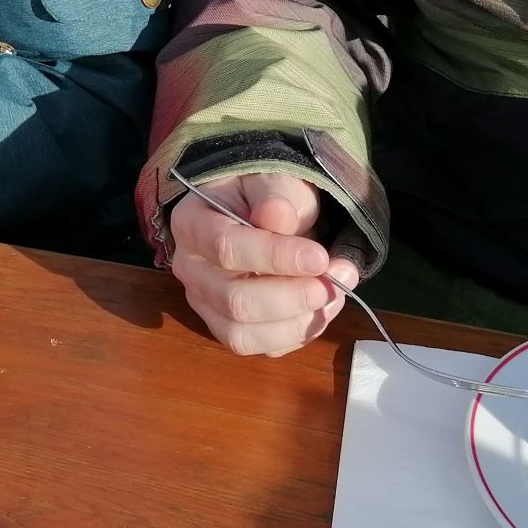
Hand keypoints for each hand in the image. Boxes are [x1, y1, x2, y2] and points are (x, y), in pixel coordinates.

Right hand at [167, 170, 358, 356]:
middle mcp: (191, 269)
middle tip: (336, 280)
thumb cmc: (265, 194)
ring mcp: (206, 304)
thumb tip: (277, 216)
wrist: (263, 212)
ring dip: (299, 322)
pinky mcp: (229, 328)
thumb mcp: (273, 180)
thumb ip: (275, 196)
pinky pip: (262, 347)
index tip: (319, 257)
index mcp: (192, 223)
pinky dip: (299, 334)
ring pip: (244, 335)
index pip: (225, 248)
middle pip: (234, 301)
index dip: (275, 257)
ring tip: (336, 294)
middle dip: (293, 296)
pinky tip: (323, 308)